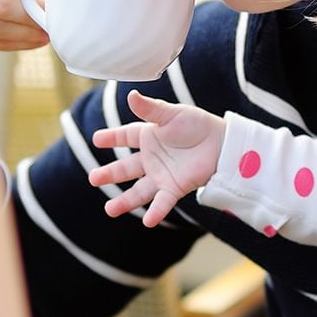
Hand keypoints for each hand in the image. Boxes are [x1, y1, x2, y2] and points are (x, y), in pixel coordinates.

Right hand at [88, 91, 226, 226]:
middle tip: (93, 179)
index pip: (125, 136)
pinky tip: (147, 221)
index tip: (96, 139)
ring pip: (139, 191)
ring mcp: (162, 175)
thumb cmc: (198, 125)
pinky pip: (163, 202)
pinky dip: (156, 211)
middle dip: (109, 174)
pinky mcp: (175, 188)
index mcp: (149, 136)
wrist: (222, 143)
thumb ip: (150, 109)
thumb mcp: (172, 114)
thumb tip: (130, 95)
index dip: (111, 138)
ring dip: (125, 201)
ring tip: (109, 210)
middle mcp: (151, 158)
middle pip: (126, 168)